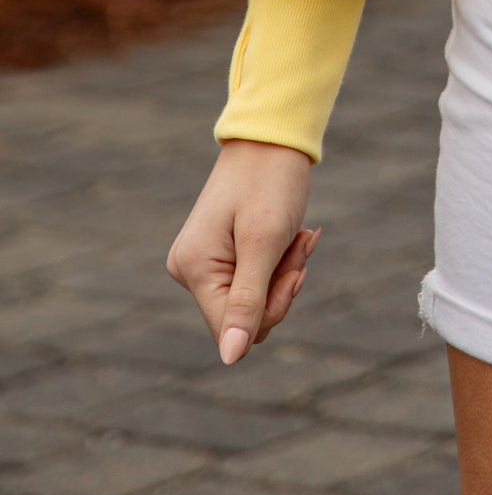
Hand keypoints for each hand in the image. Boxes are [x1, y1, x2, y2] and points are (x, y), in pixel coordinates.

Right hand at [167, 138, 318, 364]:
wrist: (272, 135)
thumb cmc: (270, 181)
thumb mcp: (265, 243)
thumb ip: (248, 302)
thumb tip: (231, 359)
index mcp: (192, 269)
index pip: (233, 329)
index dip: (273, 308)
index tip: (297, 268)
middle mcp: (188, 270)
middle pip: (245, 318)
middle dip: (282, 285)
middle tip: (300, 241)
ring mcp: (203, 262)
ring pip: (254, 300)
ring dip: (285, 270)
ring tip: (298, 233)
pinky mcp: (219, 254)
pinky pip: (254, 280)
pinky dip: (279, 261)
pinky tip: (293, 233)